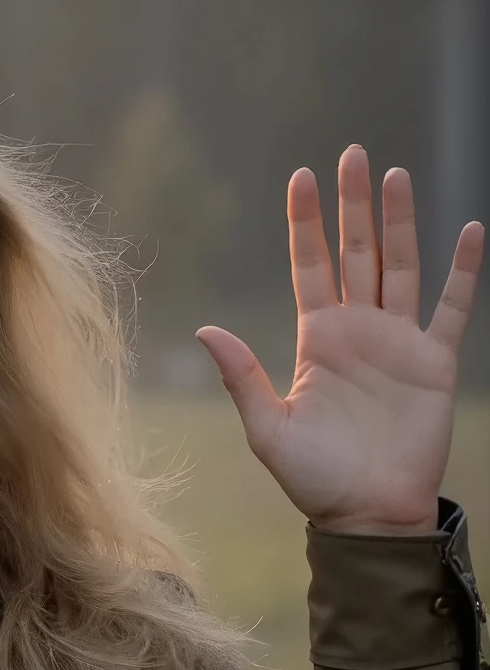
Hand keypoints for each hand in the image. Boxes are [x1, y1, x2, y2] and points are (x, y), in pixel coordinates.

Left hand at [197, 147, 483, 533]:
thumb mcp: (268, 429)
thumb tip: (206, 329)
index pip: (311, 267)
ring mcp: (399, 342)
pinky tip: (469, 231)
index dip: (307, 223)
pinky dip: (463, 271)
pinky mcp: (435, 362)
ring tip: (396, 175)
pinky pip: (453, 307)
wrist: (368, 515)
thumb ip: (242, 376)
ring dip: (400, 222)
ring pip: (401, 266)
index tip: (302, 176)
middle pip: (357, 253)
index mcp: (317, 341)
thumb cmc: (315, 480)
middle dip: (353, 205)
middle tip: (352, 154)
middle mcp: (358, 332)